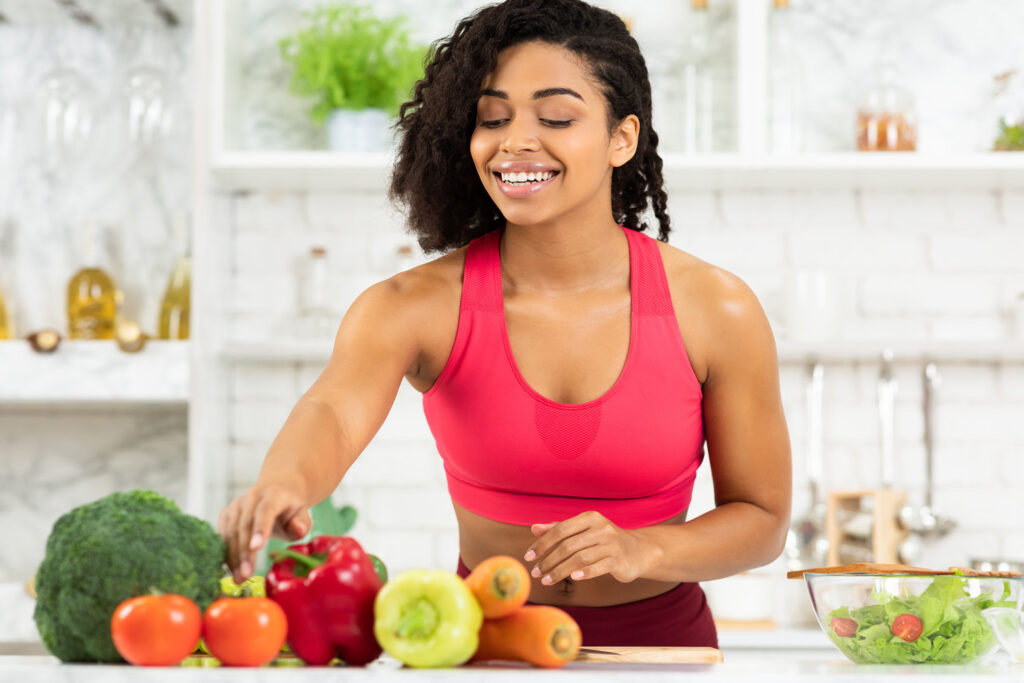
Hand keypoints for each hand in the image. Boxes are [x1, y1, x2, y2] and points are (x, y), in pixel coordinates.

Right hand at [217, 482, 311, 582]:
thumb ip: (301, 524)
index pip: (265, 510)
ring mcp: (237, 504)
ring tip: (239, 578)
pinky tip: (231, 569)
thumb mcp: (302, 516)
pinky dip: (226, 553)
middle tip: (245, 575)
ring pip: (231, 531)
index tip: (256, 548)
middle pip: (245, 525)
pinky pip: (223, 535)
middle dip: (244, 552)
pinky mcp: (226, 513)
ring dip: (233, 556)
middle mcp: (252, 496)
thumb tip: (298, 530)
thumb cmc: (291, 510)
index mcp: (274, 494)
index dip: (260, 528)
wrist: (278, 492)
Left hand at [522, 511, 658, 585]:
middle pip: (568, 545)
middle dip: (548, 560)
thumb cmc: (604, 541)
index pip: (560, 529)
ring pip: (580, 558)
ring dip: (560, 571)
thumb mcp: (583, 531)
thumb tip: (534, 528)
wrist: (639, 551)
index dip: (542, 543)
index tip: (528, 557)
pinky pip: (598, 567)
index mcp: (590, 518)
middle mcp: (601, 528)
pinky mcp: (619, 560)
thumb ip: (559, 529)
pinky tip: (573, 578)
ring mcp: (611, 544)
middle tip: (535, 573)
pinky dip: (584, 572)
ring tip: (546, 580)